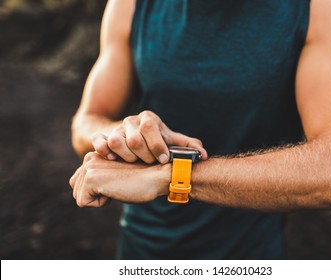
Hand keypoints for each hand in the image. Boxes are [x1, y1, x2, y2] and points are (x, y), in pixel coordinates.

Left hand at [69, 152, 169, 206]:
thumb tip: (75, 184)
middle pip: (77, 189)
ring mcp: (90, 166)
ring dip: (100, 198)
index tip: (118, 181)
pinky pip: (84, 202)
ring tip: (119, 186)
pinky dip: (101, 203)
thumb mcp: (116, 174)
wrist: (158, 175)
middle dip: (97, 194)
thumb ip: (98, 175)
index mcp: (95, 154)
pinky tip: (117, 190)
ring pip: (80, 196)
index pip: (79, 180)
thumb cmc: (142, 177)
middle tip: (120, 184)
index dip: (98, 189)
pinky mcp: (92, 178)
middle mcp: (89, 156)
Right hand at [92, 110, 207, 163]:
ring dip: (127, 156)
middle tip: (150, 163)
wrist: (133, 137)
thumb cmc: (156, 141)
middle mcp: (132, 120)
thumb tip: (203, 155)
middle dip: (144, 155)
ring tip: (135, 163)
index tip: (163, 159)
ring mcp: (116, 128)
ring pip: (117, 141)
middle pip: (134, 138)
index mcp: (149, 118)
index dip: (157, 145)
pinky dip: (105, 151)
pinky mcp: (103, 136)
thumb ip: (187, 147)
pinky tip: (113, 160)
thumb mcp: (171, 141)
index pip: (150, 128)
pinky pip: (99, 141)